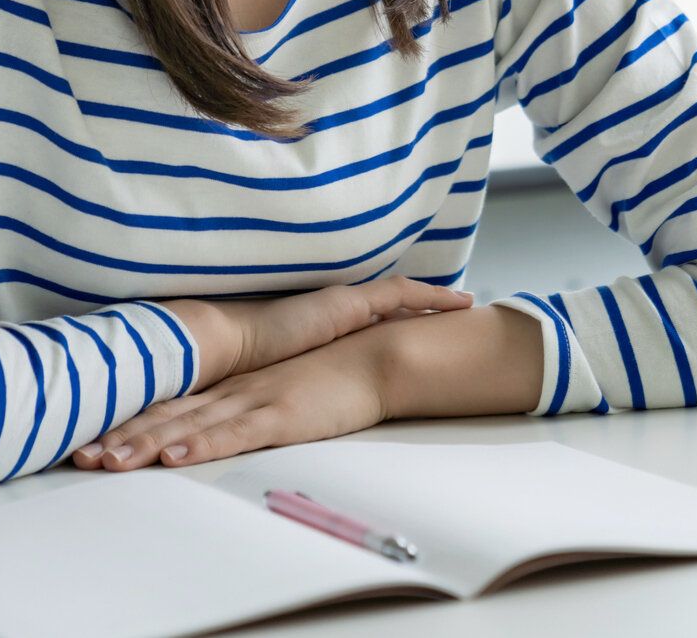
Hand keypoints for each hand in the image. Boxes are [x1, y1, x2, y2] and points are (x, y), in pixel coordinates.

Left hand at [71, 327, 394, 470]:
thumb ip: (248, 401)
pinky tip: (174, 454)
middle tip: (78, 456)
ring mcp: (253, 401)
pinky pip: (234, 433)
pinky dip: (201, 443)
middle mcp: (233, 392)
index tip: (89, 438)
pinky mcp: (280, 415)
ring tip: (107, 462)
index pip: (170, 405)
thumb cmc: (332, 371)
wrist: (375, 354)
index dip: (127, 422)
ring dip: (145, 444)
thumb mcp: (280, 388)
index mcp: (231, 387)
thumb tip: (215, 420)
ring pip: (190, 426)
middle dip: (119, 437)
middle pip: (166, 416)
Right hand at [167, 277, 473, 384]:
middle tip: (459, 304)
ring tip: (466, 302)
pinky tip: (457, 302)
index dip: (400, 316)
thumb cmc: (247, 368)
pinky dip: (430, 296)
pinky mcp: (349, 305)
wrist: (230, 345)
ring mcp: (344, 303)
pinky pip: (401, 295)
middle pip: (393, 303)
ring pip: (402, 294)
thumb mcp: (287, 377)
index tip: (424, 319)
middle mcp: (338, 308)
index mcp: (324, 322)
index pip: (372, 316)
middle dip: (425, 304)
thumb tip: (318, 402)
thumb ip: (308, 382)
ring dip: (434, 298)